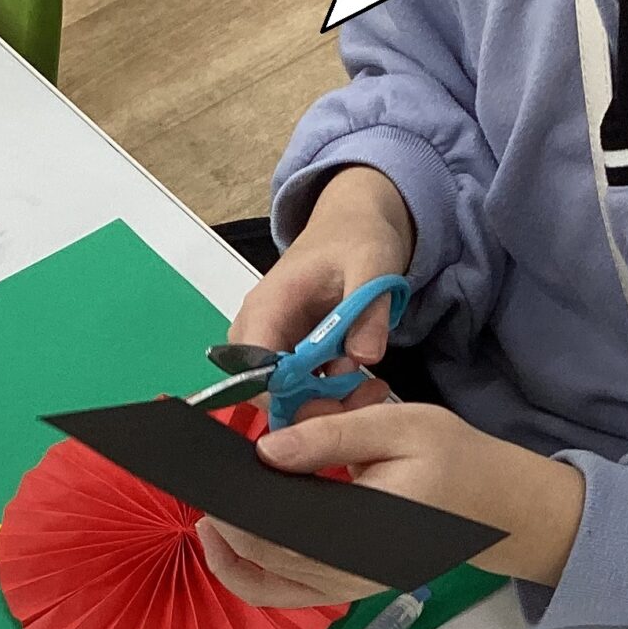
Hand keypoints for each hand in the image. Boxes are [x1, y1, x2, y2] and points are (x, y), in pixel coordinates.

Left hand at [195, 402, 586, 606]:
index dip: (233, 502)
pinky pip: (287, 593)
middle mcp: (352, 568)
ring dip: (229, 550)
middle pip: (267, 555)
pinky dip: (250, 574)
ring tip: (204, 509)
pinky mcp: (348, 587)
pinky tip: (229, 542)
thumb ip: (333, 436)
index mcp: (366, 526)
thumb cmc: (453, 459)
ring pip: (270, 583)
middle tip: (193, 480)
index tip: (201, 470)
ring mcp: (348, 585)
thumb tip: (266, 450)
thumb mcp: (401, 426)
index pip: (280, 524)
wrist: (497, 508)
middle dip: (224, 519)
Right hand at [228, 167, 413, 380]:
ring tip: (368, 389)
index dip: (289, 395)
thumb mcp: (373, 266)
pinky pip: (298, 385)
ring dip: (324, 401)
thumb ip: (367, 311)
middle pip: (265, 390)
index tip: (334, 401)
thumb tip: (364, 358)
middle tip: (362, 398)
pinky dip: (328, 391)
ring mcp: (272, 341)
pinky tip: (359, 381)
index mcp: (267, 306)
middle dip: (312, 404)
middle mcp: (259, 328)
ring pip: (282, 393)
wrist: (354, 224)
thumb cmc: (355, 238)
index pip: (254, 369)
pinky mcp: (288, 351)